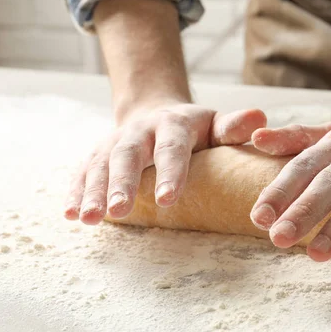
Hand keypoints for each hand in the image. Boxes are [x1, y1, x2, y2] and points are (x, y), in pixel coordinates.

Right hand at [64, 100, 265, 224]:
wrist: (155, 112)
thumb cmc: (193, 129)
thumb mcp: (215, 123)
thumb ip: (233, 127)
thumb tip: (260, 118)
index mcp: (173, 124)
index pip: (172, 149)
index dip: (170, 173)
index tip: (167, 199)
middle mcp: (139, 131)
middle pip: (128, 156)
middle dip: (122, 183)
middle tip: (119, 210)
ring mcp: (114, 142)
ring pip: (101, 165)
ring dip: (94, 191)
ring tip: (89, 219)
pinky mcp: (97, 154)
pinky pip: (83, 172)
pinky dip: (76, 191)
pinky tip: (70, 214)